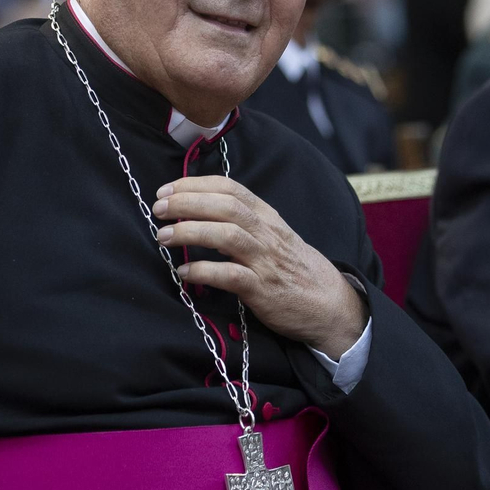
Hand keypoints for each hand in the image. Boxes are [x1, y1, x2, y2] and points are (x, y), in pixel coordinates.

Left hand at [153, 176, 366, 358]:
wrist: (330, 305)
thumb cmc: (294, 270)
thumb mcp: (274, 237)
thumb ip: (244, 224)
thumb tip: (200, 214)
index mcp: (267, 218)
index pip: (231, 188)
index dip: (196, 184)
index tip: (168, 189)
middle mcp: (267, 234)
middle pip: (226, 206)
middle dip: (187, 203)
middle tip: (159, 208)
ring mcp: (266, 262)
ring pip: (227, 236)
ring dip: (191, 232)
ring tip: (164, 236)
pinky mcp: (263, 290)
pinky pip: (231, 276)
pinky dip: (204, 272)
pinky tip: (184, 272)